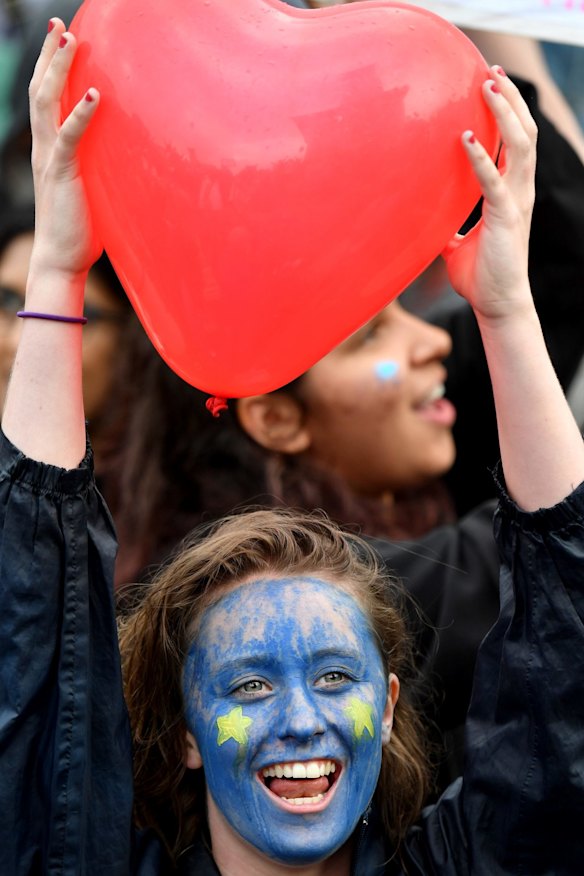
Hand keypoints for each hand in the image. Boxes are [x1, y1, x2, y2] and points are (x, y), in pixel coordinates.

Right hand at [28, 18, 101, 283]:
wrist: (61, 259)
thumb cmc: (80, 229)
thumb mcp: (91, 190)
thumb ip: (101, 168)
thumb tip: (127, 158)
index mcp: (49, 149)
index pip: (46, 98)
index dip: (50, 67)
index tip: (62, 38)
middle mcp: (44, 148)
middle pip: (40, 90)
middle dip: (49, 55)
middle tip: (60, 24)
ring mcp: (49, 159)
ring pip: (47, 103)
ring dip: (58, 70)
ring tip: (70, 40)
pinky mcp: (61, 174)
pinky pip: (69, 138)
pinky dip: (81, 114)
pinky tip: (96, 94)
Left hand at [443, 66, 536, 322]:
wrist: (497, 305)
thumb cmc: (481, 277)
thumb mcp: (459, 247)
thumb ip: (450, 229)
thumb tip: (429, 225)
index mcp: (510, 194)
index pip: (515, 143)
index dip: (508, 112)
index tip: (492, 85)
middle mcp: (519, 192)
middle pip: (524, 133)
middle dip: (511, 101)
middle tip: (492, 73)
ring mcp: (516, 203)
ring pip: (520, 146)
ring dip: (504, 115)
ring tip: (488, 87)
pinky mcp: (505, 218)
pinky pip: (495, 182)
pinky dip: (481, 159)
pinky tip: (465, 139)